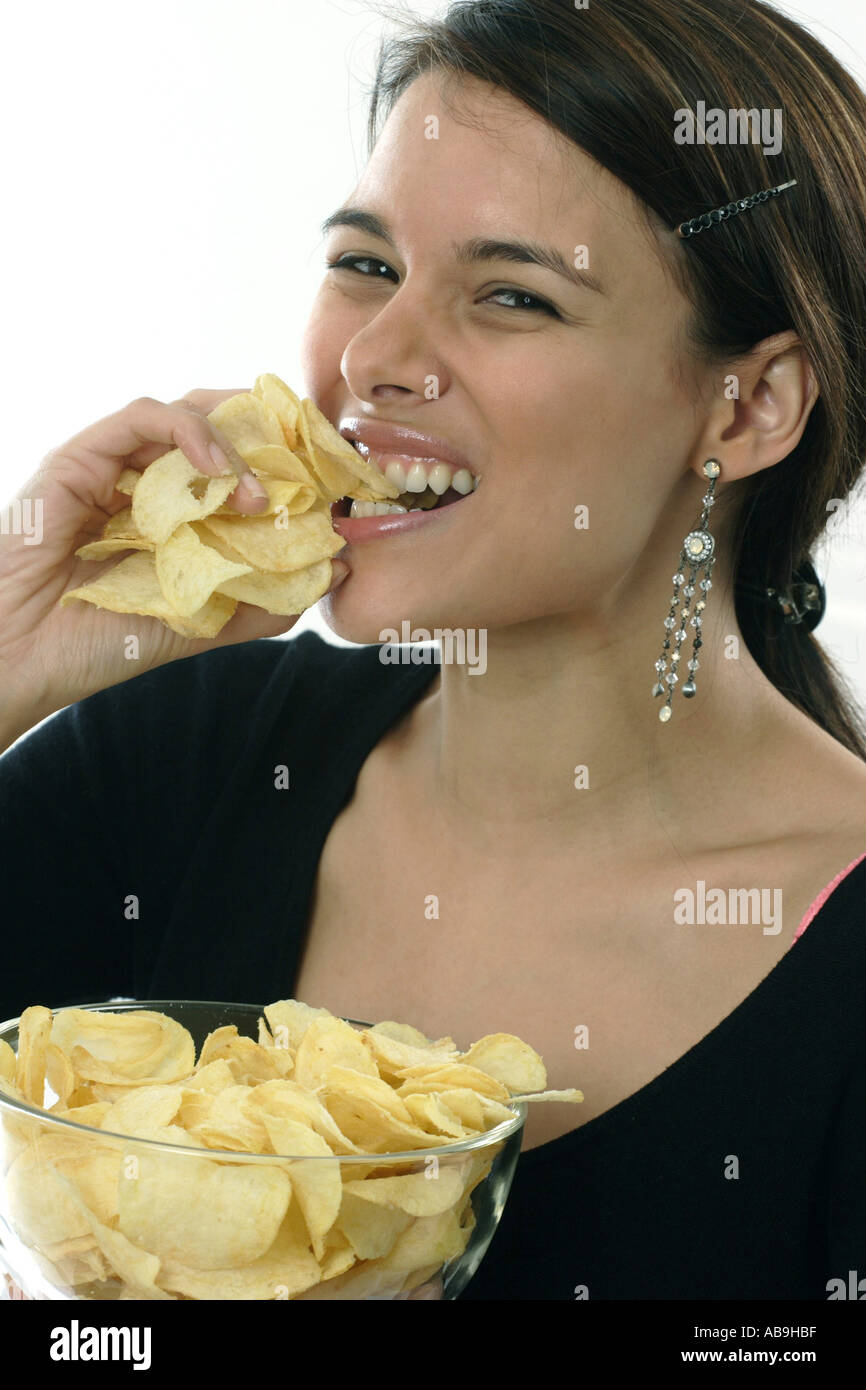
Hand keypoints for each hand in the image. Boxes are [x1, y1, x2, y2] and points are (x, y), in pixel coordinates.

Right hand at [0, 388, 346, 744]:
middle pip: (219, 425)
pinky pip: (142, 416)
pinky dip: (190, 431)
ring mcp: (112, 465)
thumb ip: (267, 601)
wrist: (23, 658)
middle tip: (311, 465)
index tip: (329, 479)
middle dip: (272, 436)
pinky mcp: (80, 457)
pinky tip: (221, 470)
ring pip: (187, 412)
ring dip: (237, 443)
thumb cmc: (99, 644)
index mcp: (174, 514)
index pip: (238, 462)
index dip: (285, 459)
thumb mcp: (205, 625)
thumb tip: (338, 570)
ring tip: (264, 490)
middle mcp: (145, 481)